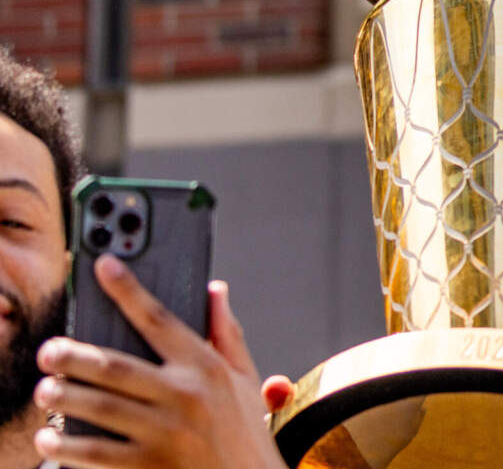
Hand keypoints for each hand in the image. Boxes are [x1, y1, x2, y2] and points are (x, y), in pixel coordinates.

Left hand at [32, 256, 285, 468]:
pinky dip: (68, 447)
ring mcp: (165, 434)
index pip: (160, 318)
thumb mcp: (244, 378)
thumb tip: (215, 289)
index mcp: (205, 366)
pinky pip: (97, 455)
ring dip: (65, 399)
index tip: (103, 266)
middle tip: (48, 351)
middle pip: (116, 367)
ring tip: (44, 392)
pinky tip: (50, 441)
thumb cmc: (244, 433)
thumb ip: (227, 333)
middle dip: (75, 357)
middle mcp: (184, 395)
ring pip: (101, 409)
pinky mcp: (148, 467)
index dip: (129, 290)